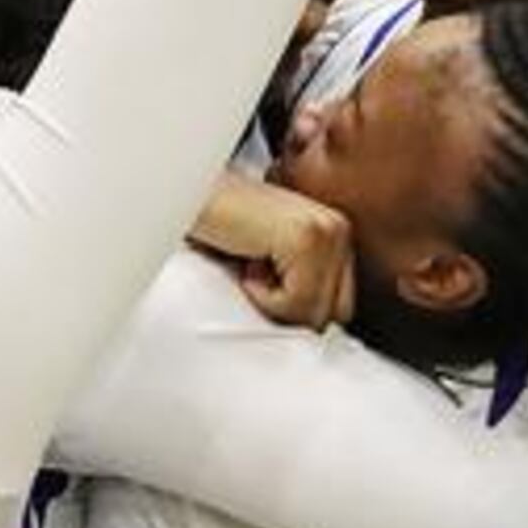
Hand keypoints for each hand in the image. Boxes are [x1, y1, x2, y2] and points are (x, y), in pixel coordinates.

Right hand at [187, 171, 353, 326]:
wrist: (186, 194)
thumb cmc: (215, 228)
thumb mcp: (270, 262)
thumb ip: (300, 286)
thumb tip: (315, 334)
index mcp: (335, 234)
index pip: (340, 309)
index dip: (295, 310)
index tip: (263, 280)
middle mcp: (339, 229)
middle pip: (332, 315)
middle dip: (287, 310)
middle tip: (253, 272)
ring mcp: (327, 231)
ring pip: (313, 313)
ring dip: (269, 301)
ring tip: (249, 262)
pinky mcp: (305, 239)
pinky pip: (294, 302)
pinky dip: (259, 294)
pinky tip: (245, 258)